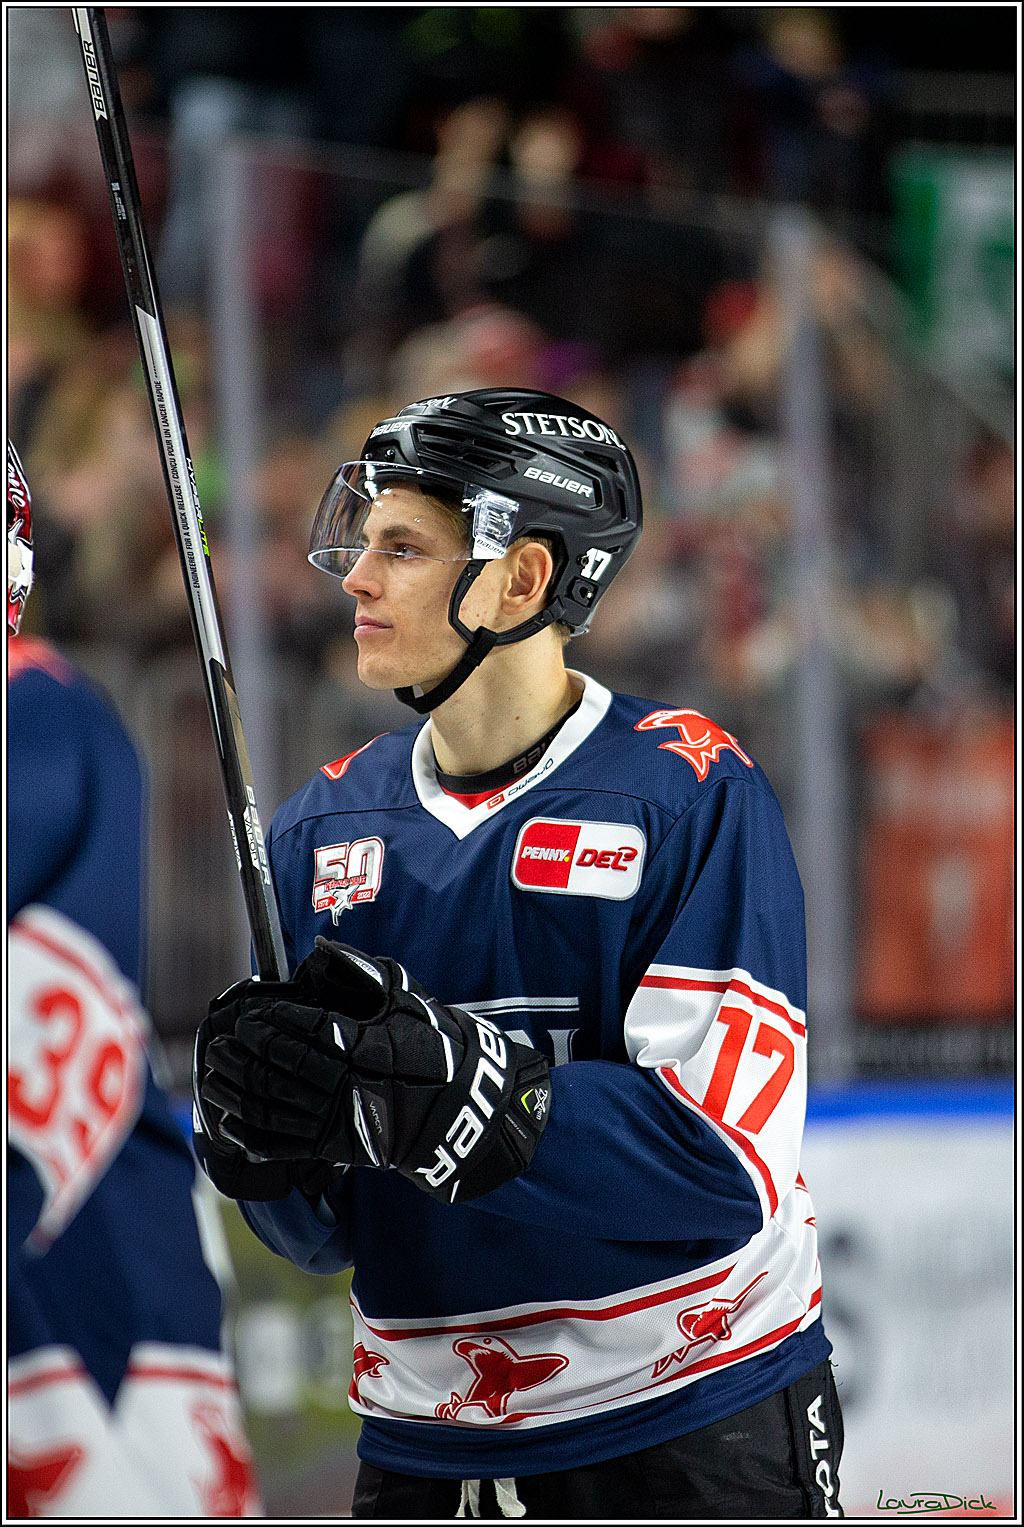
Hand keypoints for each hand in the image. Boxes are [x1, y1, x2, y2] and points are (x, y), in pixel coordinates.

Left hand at [199, 938, 551, 1202]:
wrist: (461, 1110)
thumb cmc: (434, 1047)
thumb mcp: (407, 1000)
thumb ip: (364, 973)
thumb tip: (322, 949)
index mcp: (370, 1046)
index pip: (312, 1031)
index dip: (277, 1022)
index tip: (252, 1013)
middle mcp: (353, 1085)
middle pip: (285, 1068)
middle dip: (247, 1054)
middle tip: (219, 1040)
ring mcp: (343, 1120)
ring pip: (277, 1106)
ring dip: (239, 1091)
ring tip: (213, 1074)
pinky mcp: (338, 1148)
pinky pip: (285, 1145)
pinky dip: (252, 1135)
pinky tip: (228, 1121)